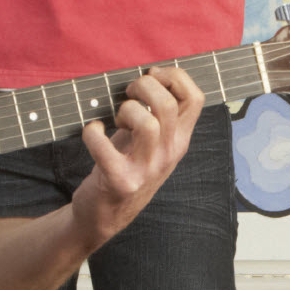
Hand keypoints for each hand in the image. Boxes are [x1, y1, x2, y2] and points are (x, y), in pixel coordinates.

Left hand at [65, 65, 203, 246]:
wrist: (105, 215)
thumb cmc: (125, 167)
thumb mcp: (152, 142)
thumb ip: (158, 114)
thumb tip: (151, 75)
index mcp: (179, 140)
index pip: (196, 98)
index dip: (174, 76)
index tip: (152, 76)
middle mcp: (168, 154)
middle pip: (168, 105)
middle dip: (143, 87)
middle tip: (128, 95)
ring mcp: (146, 169)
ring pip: (147, 124)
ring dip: (125, 111)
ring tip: (116, 120)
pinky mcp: (120, 181)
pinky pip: (103, 147)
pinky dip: (92, 132)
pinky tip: (93, 131)